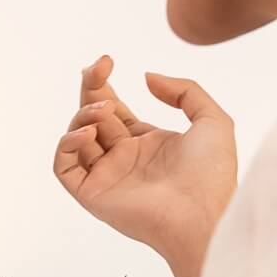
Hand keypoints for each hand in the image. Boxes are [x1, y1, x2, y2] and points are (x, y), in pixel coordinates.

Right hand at [53, 56, 236, 269]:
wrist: (203, 215)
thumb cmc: (212, 176)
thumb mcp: (211, 119)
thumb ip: (184, 91)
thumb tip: (146, 77)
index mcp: (146, 144)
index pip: (114, 109)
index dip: (104, 83)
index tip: (106, 61)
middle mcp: (122, 159)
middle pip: (91, 116)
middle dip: (91, 88)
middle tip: (96, 68)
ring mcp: (105, 176)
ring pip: (75, 137)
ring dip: (84, 114)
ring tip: (105, 110)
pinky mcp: (91, 194)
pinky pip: (63, 166)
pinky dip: (68, 144)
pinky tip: (90, 134)